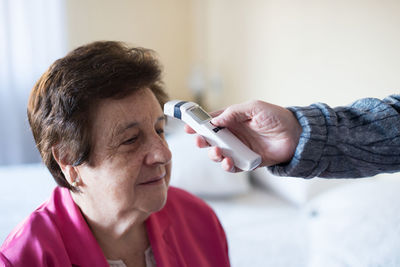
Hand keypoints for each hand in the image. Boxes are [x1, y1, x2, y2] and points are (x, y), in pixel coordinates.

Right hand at [184, 100, 301, 171]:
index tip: (188, 126)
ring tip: (217, 152)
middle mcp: (234, 135)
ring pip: (219, 154)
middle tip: (199, 140)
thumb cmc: (276, 117)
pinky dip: (227, 166)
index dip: (199, 124)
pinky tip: (228, 162)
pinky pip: (232, 166)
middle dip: (202, 140)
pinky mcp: (247, 162)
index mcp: (233, 120)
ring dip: (213, 154)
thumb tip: (215, 120)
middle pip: (211, 140)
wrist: (296, 135)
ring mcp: (239, 149)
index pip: (211, 122)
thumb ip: (234, 112)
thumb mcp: (254, 108)